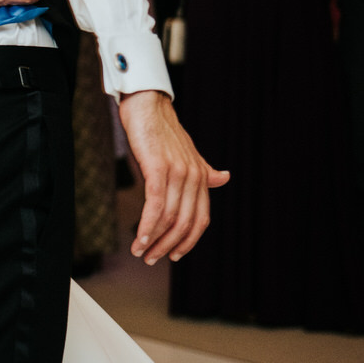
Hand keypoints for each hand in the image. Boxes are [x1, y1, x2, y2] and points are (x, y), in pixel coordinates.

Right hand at [119, 90, 229, 264]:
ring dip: (154, 239)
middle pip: (185, 223)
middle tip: (151, 258)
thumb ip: (205, 170)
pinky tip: (138, 237)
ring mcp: (177, 172)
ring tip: (140, 252)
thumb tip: (225, 178)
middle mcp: (193, 176)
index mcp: (201, 176)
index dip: (188, 241)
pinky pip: (156, 204)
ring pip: (170, 217)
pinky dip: (147, 225)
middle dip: (168, 245)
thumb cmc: (162, 129)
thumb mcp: (187, 153)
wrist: (147, 104)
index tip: (173, 255)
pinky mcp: (158, 168)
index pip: (200, 219)